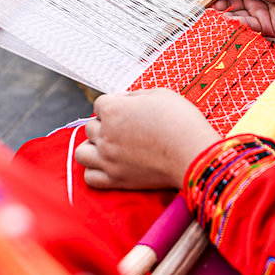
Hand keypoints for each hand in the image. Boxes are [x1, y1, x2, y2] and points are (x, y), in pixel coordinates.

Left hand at [75, 89, 220, 189]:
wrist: (193, 153)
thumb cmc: (180, 121)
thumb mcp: (158, 94)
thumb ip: (134, 96)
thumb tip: (123, 100)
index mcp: (113, 110)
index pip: (99, 104)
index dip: (114, 105)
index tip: (128, 111)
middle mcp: (105, 134)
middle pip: (90, 127)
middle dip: (104, 126)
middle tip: (124, 130)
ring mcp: (108, 159)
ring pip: (82, 153)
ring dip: (92, 148)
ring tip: (110, 148)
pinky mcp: (116, 180)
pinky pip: (90, 178)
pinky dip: (95, 172)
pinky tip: (109, 166)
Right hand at [201, 0, 274, 36]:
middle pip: (229, 3)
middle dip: (217, 4)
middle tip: (208, 5)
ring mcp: (260, 13)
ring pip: (236, 17)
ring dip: (225, 15)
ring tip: (218, 12)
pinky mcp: (267, 28)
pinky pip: (247, 28)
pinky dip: (236, 25)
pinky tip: (229, 21)